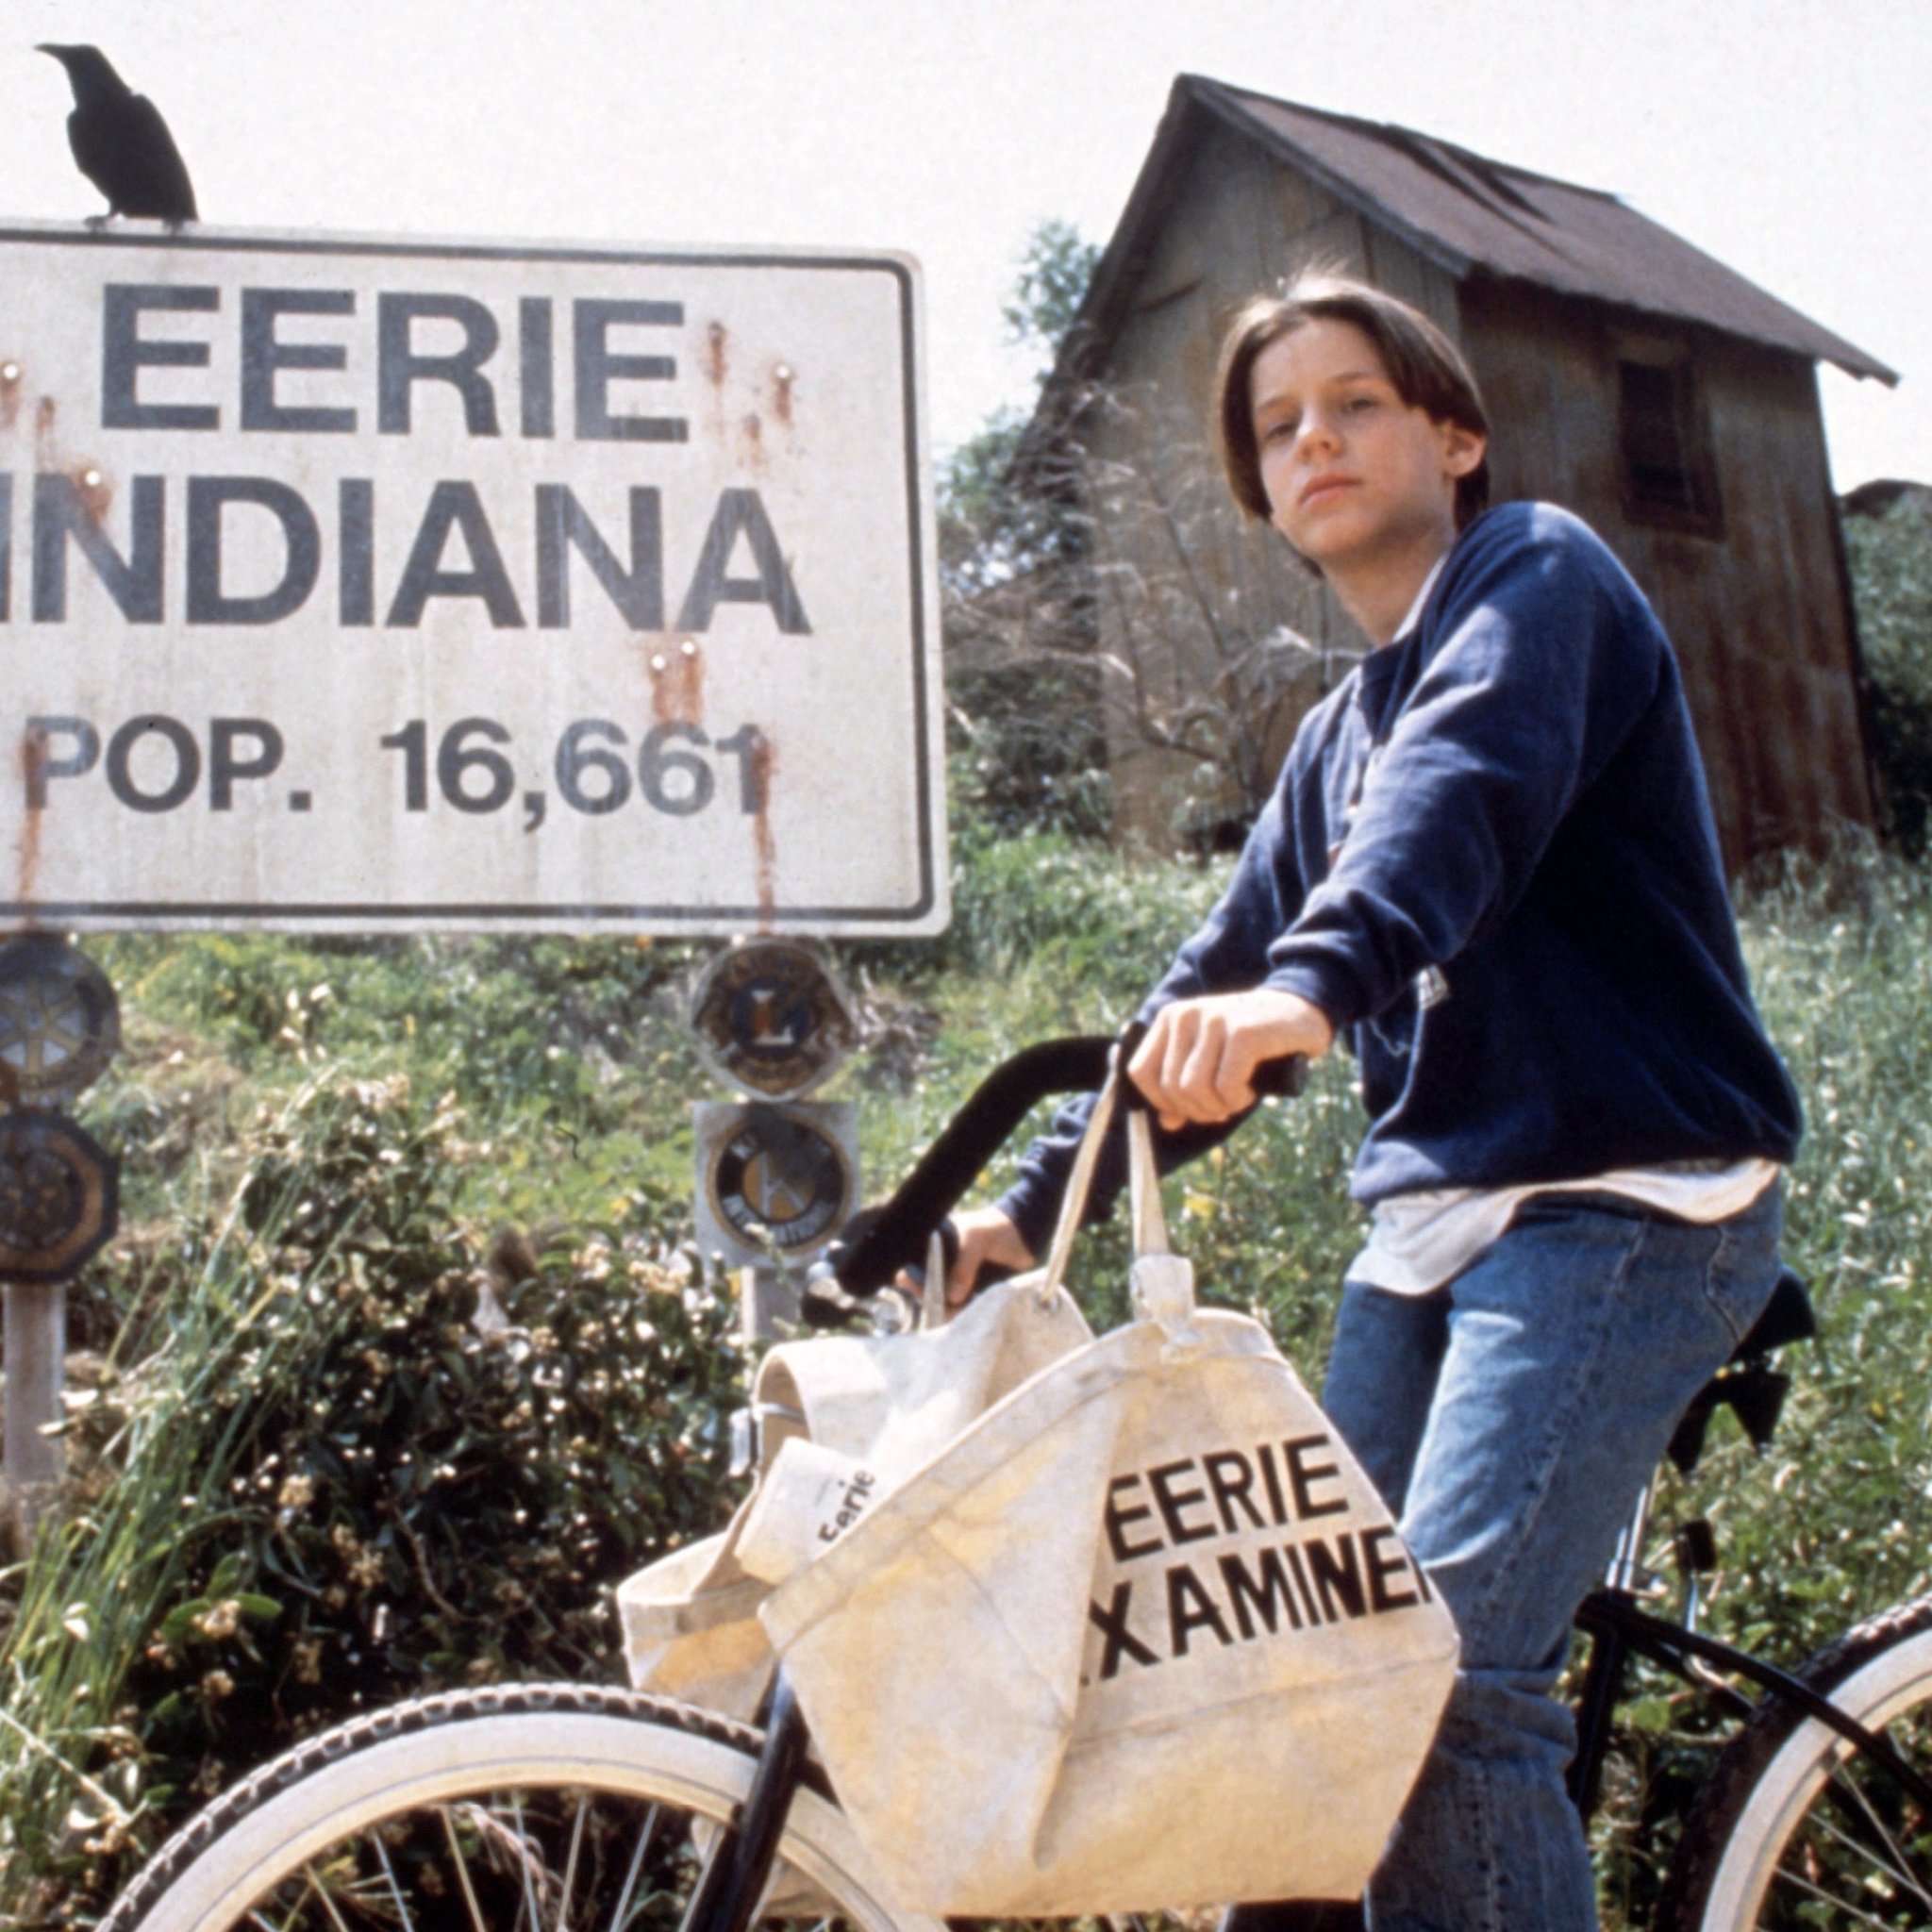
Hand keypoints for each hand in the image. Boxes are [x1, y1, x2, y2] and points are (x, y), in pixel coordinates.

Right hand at [896, 1204, 1035, 1312]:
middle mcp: (941, 1263)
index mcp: (934, 1244)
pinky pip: (960, 1308)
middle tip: (945, 1305)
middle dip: (931, 1299)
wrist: (1027, 1235)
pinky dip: (961, 1313)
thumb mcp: (977, 1240)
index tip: (925, 1290)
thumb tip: (953, 1297)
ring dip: (947, 1309)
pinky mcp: (971, 1292)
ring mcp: (955, 1278)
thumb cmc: (997, 1228)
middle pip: (923, 1288)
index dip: (913, 1280)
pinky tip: (968, 1312)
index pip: (911, 1265)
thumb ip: (964, 1266)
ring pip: (941, 1301)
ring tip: (958, 1311)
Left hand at [1128, 988, 1333, 1131]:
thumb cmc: (1250, 1044)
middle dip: (1197, 1110)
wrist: (1299, 1011)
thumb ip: (1183, 1089)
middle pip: (1171, 1088)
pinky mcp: (1243, 1032)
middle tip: (1222, 1107)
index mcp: (1170, 1018)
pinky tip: (1250, 1091)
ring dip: (1218, 1107)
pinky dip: (1237, 1100)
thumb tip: (1167, 1122)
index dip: (1162, 1102)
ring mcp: (1213, 1020)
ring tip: (1237, 1098)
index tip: (1189, 1108)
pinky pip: (1225, 1086)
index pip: (1139, 1072)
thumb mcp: (1210, 1062)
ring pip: (1194, 1090)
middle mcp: (1186, 1014)